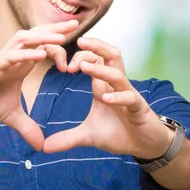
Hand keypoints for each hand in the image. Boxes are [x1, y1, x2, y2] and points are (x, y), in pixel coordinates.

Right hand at [0, 20, 78, 149]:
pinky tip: (41, 54)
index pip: (45, 48)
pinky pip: (11, 56)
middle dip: (57, 29)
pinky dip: (26, 54)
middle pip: (38, 35)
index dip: (60, 52)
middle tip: (77, 23)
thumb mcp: (10, 116)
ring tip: (63, 36)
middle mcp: (14, 56)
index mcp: (22, 63)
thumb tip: (40, 146)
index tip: (72, 64)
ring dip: (44, 37)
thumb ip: (28, 128)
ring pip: (26, 39)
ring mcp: (3, 58)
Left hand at [43, 37, 173, 157]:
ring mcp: (129, 95)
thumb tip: (45, 147)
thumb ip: (67, 138)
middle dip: (96, 46)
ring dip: (101, 69)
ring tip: (83, 67)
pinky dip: (118, 97)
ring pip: (118, 74)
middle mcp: (116, 86)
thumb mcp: (88, 136)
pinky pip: (130, 98)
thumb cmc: (119, 132)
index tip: (62, 63)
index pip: (94, 59)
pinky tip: (106, 99)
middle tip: (78, 42)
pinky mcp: (139, 109)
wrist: (144, 146)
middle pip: (111, 55)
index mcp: (103, 86)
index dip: (79, 56)